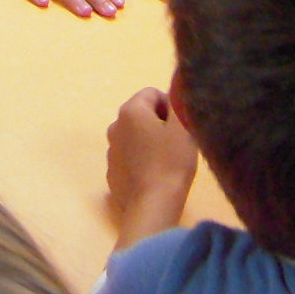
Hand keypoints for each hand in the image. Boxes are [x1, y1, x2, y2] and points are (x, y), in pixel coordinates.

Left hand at [107, 88, 197, 249]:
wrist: (152, 206)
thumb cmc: (171, 162)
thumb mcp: (183, 128)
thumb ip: (179, 102)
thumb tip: (176, 87)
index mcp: (130, 110)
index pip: (153, 93)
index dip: (171, 106)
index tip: (182, 126)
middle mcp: (115, 126)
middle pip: (142, 114)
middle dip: (160, 124)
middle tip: (178, 144)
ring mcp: (111, 151)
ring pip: (135, 137)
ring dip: (150, 143)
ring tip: (167, 162)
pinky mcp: (112, 174)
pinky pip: (129, 158)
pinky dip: (141, 162)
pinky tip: (154, 177)